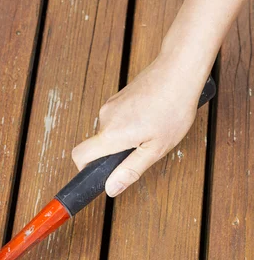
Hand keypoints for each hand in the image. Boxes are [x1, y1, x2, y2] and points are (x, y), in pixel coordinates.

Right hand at [72, 56, 205, 196]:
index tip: (101, 174)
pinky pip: (118, 119)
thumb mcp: (156, 148)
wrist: (179, 70)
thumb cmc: (173, 108)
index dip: (85, 169)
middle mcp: (105, 118)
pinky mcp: (118, 97)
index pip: (80, 155)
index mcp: (111, 134)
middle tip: (147, 146)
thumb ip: (131, 170)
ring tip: (154, 128)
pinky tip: (153, 116)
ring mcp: (111, 105)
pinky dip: (131, 124)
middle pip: (99, 145)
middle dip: (118, 153)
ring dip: (127, 137)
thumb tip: (111, 188)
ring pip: (111, 132)